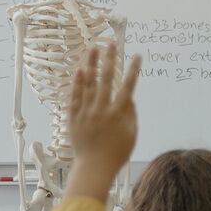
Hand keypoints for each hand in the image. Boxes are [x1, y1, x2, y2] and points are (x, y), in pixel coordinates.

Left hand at [65, 43, 141, 199]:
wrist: (94, 167)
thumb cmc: (117, 153)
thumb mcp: (131, 134)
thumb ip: (131, 114)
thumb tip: (129, 97)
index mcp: (119, 113)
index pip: (128, 86)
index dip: (133, 70)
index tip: (136, 55)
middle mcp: (102, 109)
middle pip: (106, 79)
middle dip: (110, 59)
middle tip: (111, 43)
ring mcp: (87, 112)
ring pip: (89, 83)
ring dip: (92, 64)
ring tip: (93, 48)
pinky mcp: (74, 117)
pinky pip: (75, 96)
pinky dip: (77, 82)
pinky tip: (79, 69)